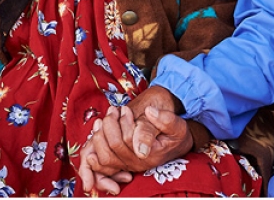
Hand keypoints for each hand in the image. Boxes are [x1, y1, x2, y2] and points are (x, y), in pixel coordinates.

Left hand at [77, 101, 191, 192]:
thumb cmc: (176, 134)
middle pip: (114, 146)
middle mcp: (137, 163)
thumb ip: (165, 120)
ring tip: (104, 119)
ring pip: (104, 157)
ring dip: (100, 135)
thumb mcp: (177, 125)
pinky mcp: (121, 164)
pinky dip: (95, 149)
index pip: (128, 139)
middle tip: (113, 110)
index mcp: (151, 154)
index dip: (123, 122)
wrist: (176, 145)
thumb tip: (149, 112)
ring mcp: (128, 165)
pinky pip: (102, 164)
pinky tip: (97, 132)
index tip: (125, 108)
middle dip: (110, 124)